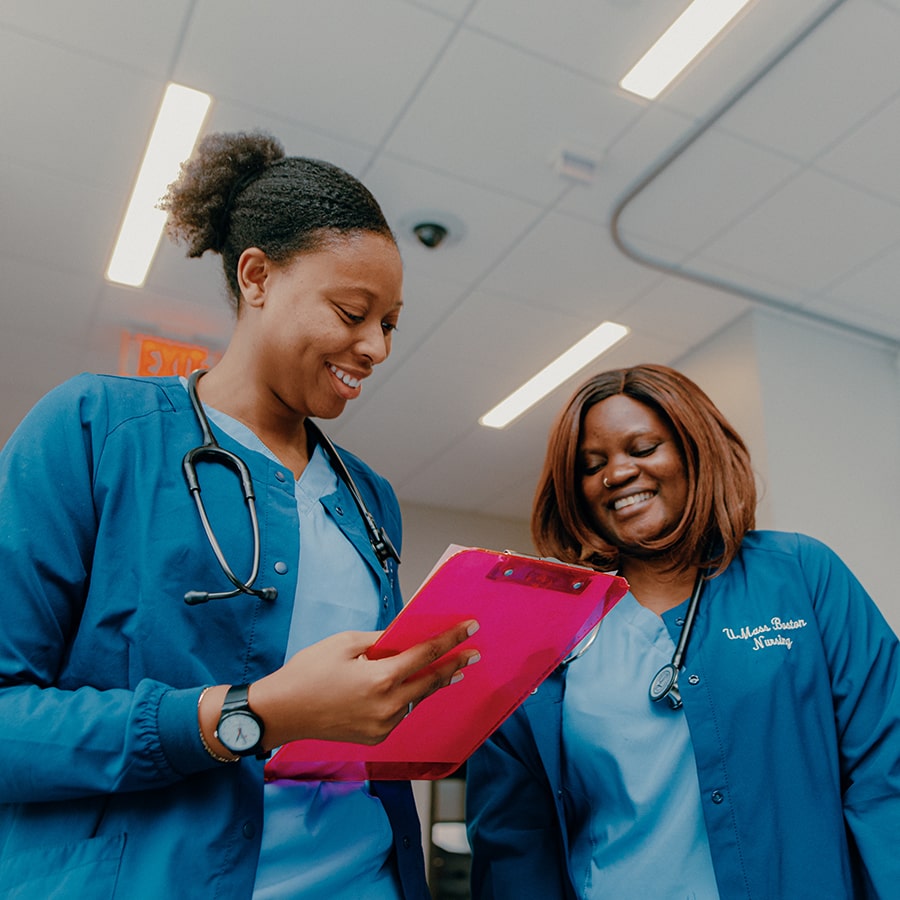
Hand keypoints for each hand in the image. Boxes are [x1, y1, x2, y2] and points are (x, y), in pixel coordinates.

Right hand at [247, 620, 479, 747]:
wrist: (281, 712)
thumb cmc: (308, 672)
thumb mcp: (344, 643)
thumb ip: (380, 640)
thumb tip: (402, 637)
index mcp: (380, 678)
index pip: (425, 654)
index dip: (451, 640)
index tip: (469, 629)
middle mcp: (387, 706)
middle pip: (430, 682)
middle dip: (454, 665)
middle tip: (473, 653)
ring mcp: (382, 726)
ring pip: (416, 700)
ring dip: (433, 684)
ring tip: (451, 670)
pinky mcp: (375, 737)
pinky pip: (400, 714)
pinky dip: (408, 699)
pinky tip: (413, 688)